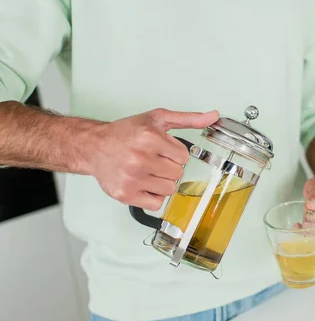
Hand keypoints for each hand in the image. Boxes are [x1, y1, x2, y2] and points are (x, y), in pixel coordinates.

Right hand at [83, 108, 219, 209]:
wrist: (94, 146)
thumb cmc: (125, 133)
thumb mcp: (157, 119)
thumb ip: (188, 119)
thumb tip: (213, 116)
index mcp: (149, 138)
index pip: (184, 156)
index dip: (174, 153)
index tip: (160, 149)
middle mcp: (140, 158)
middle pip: (178, 174)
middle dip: (168, 167)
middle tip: (152, 160)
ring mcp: (132, 178)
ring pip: (169, 189)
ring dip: (162, 183)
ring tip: (147, 171)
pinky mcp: (126, 194)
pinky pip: (156, 204)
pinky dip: (152, 197)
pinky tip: (142, 184)